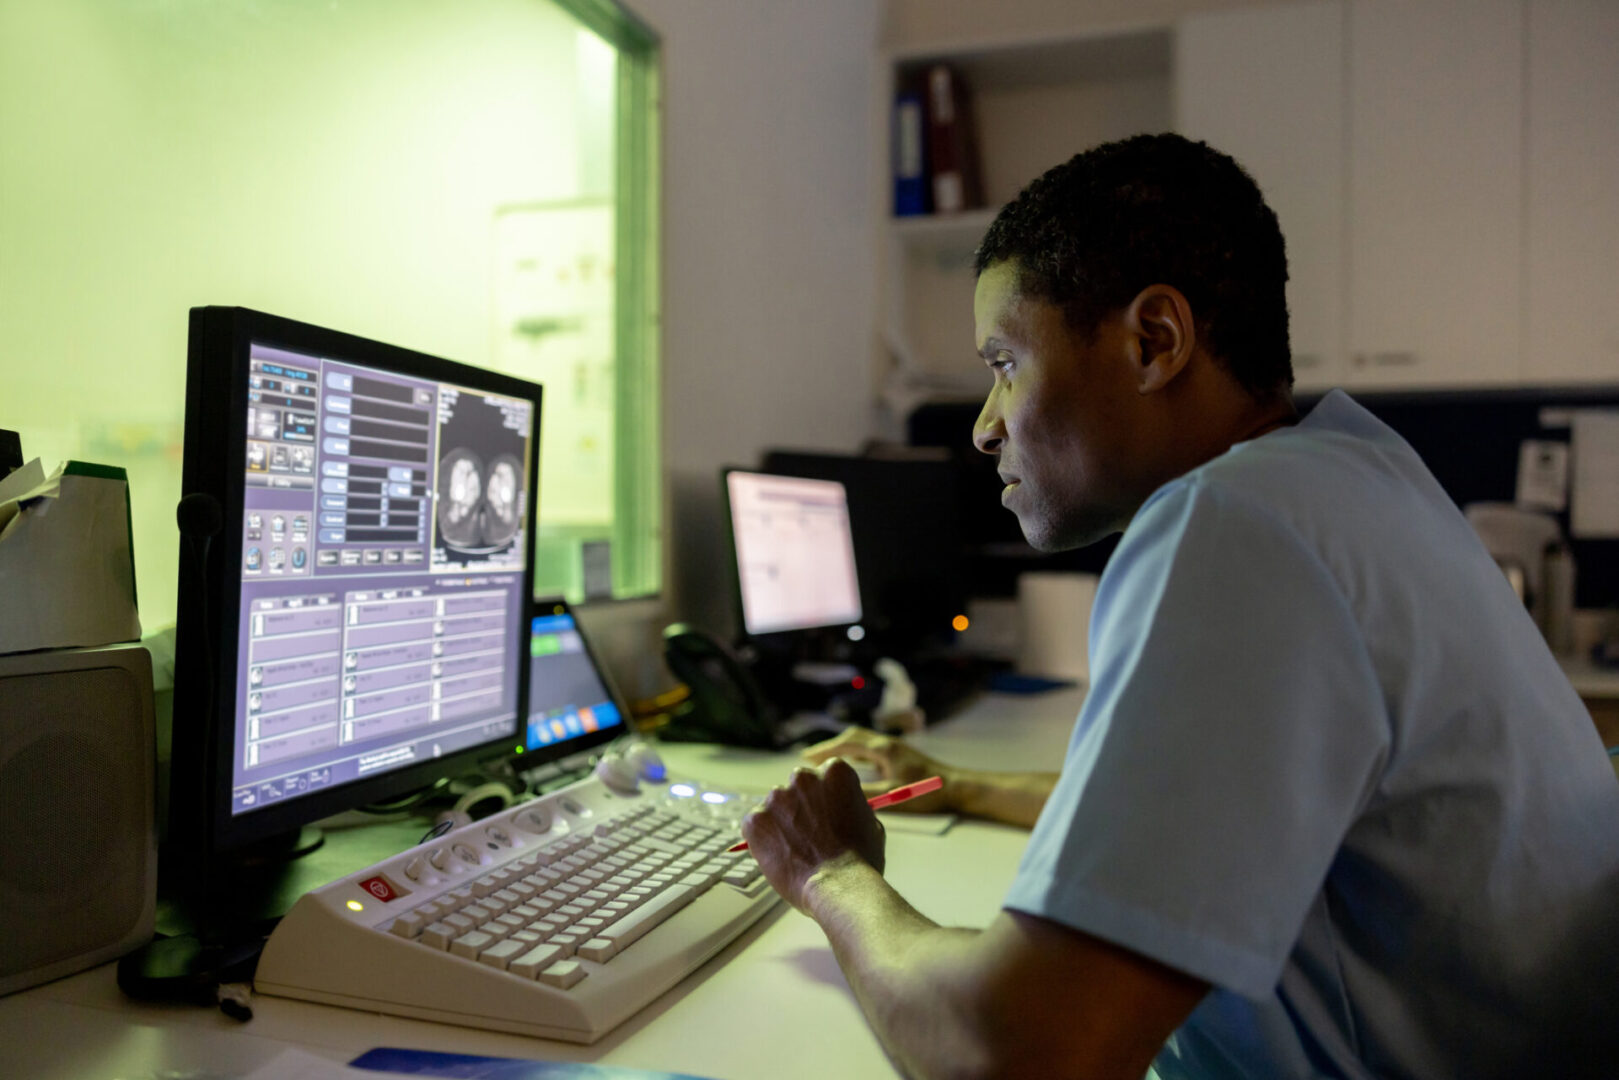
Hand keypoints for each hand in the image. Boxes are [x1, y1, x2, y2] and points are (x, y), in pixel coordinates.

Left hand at [740, 758, 884, 911]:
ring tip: (796, 851)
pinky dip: (763, 840)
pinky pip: (756, 826)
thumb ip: (854, 811)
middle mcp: (803, 777)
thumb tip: (844, 813)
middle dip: (801, 806)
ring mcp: (776, 797)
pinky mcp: (755, 819)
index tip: (827, 814)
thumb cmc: (861, 861)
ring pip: (776, 807)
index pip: (826, 775)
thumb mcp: (871, 825)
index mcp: (835, 772)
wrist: (838, 886)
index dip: (827, 797)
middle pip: (798, 786)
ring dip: (782, 823)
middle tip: (809, 834)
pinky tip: (781, 857)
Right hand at [800, 727, 952, 813]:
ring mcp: (893, 748)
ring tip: (825, 762)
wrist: (956, 787)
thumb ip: (866, 795)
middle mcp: (887, 744)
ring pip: (861, 743)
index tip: (806, 758)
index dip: (825, 751)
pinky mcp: (899, 755)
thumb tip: (838, 796)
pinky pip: (870, 750)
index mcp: (884, 749)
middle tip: (810, 758)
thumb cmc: (927, 793)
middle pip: (853, 738)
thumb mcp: (893, 795)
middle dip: (830, 748)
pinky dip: (855, 756)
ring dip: (842, 750)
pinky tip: (850, 768)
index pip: (848, 744)